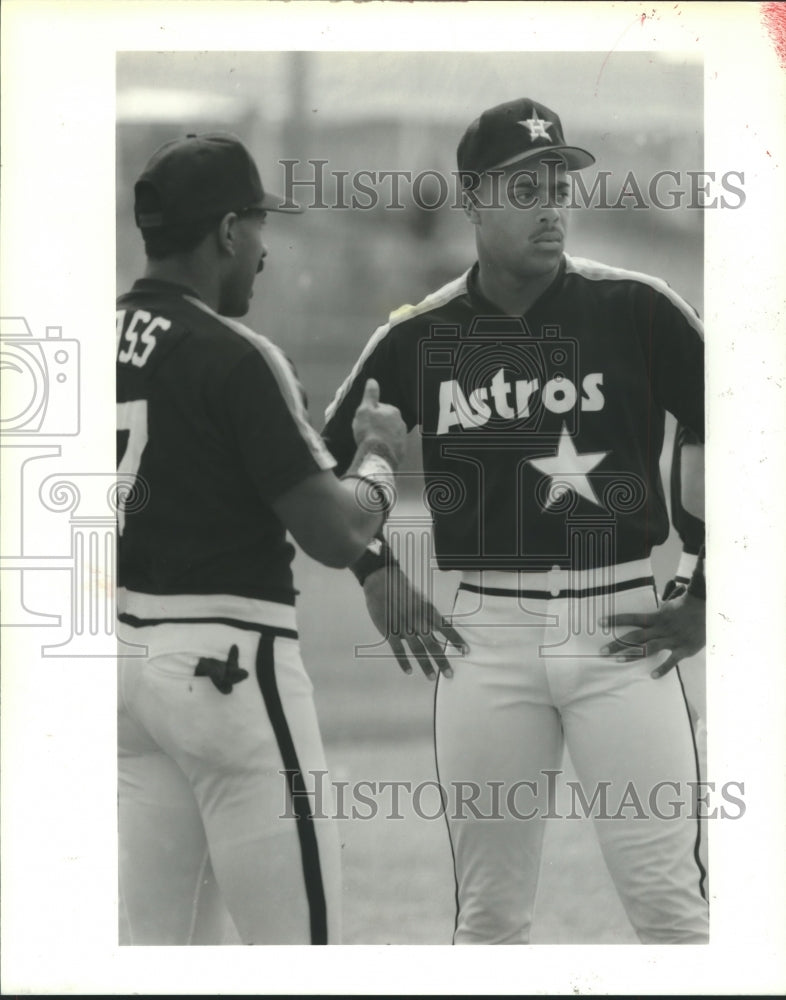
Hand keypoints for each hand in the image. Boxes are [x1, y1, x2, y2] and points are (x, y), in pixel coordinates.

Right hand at [351, 379, 406, 466]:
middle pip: (385, 422)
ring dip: (381, 437)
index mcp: (393, 411)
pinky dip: (385, 447)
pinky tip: (377, 450)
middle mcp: (401, 423)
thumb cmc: (369, 432)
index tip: (364, 422)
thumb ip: (370, 395)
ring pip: (389, 434)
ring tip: (370, 443)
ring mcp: (402, 437)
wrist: (377, 455)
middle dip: (377, 426)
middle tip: (366, 433)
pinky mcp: (401, 451)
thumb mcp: (365, 410)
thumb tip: (372, 381)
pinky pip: (391, 446)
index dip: (370, 415)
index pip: (380, 409)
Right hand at [363, 564, 466, 680]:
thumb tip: (436, 632)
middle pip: (433, 644)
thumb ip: (427, 617)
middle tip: (449, 675)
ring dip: (425, 665)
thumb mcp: (420, 600)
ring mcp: (404, 626)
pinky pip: (398, 649)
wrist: (382, 581)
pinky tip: (409, 671)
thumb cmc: (402, 590)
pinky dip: (403, 662)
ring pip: (417, 649)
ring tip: (431, 677)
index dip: (456, 640)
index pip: (446, 628)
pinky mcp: (389, 630)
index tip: (466, 651)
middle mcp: (418, 620)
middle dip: (442, 661)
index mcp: (427, 610)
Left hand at [599, 591, 705, 678]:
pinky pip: (671, 660)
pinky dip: (663, 668)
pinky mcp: (683, 649)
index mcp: (656, 618)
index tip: (600, 622)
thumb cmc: (684, 608)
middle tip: (602, 651)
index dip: (616, 620)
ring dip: (633, 654)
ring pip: (649, 648)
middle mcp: (661, 628)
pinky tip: (652, 676)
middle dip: (618, 644)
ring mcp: (671, 639)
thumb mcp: (666, 608)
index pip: (633, 618)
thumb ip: (653, 616)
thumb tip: (641, 619)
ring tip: (618, 660)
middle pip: (635, 636)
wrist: (705, 608)